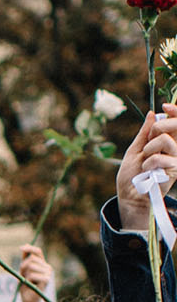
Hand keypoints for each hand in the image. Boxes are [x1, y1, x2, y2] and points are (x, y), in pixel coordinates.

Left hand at [19, 245, 53, 301]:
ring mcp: (48, 273)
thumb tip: (25, 246)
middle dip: (23, 267)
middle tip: (24, 277)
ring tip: (27, 282)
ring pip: (30, 266)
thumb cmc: (26, 286)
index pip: (38, 251)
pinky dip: (27, 280)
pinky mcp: (47, 280)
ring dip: (25, 275)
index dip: (29, 248)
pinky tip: (31, 285)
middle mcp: (48, 267)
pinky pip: (32, 275)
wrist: (29, 301)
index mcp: (43, 264)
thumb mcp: (23, 271)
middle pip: (31, 259)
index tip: (20, 248)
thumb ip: (25, 259)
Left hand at [117, 103, 176, 230]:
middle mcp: (174, 149)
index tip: (165, 106)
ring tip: (144, 160)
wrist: (129, 195)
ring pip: (166, 140)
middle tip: (148, 139)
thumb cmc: (131, 175)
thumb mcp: (135, 149)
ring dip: (150, 148)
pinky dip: (149, 162)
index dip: (175, 112)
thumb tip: (153, 113)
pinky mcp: (174, 170)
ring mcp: (175, 159)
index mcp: (166, 142)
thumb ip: (144, 133)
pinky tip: (146, 170)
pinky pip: (161, 157)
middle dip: (159, 127)